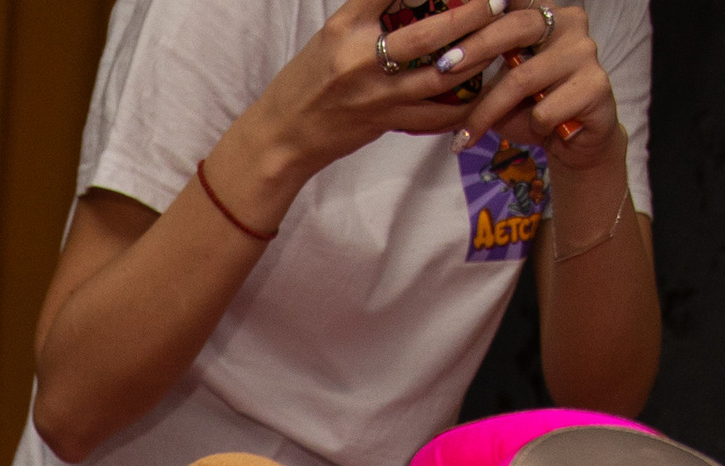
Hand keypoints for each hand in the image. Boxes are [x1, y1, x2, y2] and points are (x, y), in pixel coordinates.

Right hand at [227, 0, 512, 206]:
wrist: (279, 139)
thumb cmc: (306, 82)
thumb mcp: (332, 35)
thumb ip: (372, 10)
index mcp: (344, 28)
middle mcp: (360, 59)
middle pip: (429, 34)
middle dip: (471, 15)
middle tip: (497, 1)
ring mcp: (374, 95)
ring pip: (440, 76)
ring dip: (477, 57)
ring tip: (499, 41)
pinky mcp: (383, 122)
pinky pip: (433, 115)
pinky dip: (462, 104)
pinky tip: (482, 90)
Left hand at [445, 2, 624, 174]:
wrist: (574, 142)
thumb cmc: (531, 109)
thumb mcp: (498, 87)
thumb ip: (480, 70)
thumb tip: (434, 66)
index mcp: (546, 16)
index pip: (514, 1)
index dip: (484, 9)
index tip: (453, 20)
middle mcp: (570, 23)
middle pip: (517, 27)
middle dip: (475, 48)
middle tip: (443, 69)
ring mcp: (586, 52)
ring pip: (522, 78)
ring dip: (487, 113)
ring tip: (465, 138)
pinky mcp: (595, 85)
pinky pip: (545, 110)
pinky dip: (530, 127)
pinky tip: (539, 132)